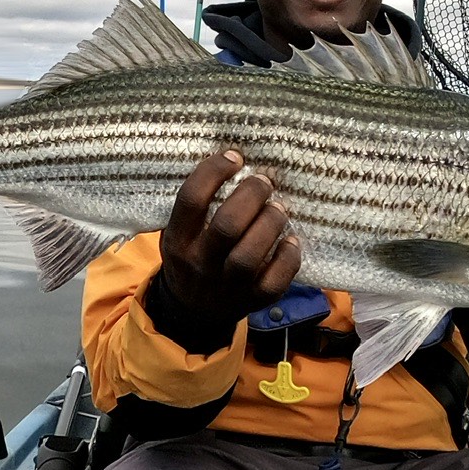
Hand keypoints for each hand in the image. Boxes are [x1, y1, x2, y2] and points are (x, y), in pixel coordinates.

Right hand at [159, 150, 302, 325]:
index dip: (214, 172)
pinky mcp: (252, 301)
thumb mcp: (179, 233)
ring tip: (278, 208)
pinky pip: (274, 282)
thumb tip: (233, 162)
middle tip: (264, 182)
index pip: (191, 200)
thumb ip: (198, 208)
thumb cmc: (191, 257)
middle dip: (251, 196)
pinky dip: (288, 258)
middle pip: (227, 226)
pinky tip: (291, 241)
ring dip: (270, 223)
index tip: (234, 157)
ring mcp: (227, 286)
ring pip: (250, 255)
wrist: (193, 312)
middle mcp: (200, 263)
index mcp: (177, 241)